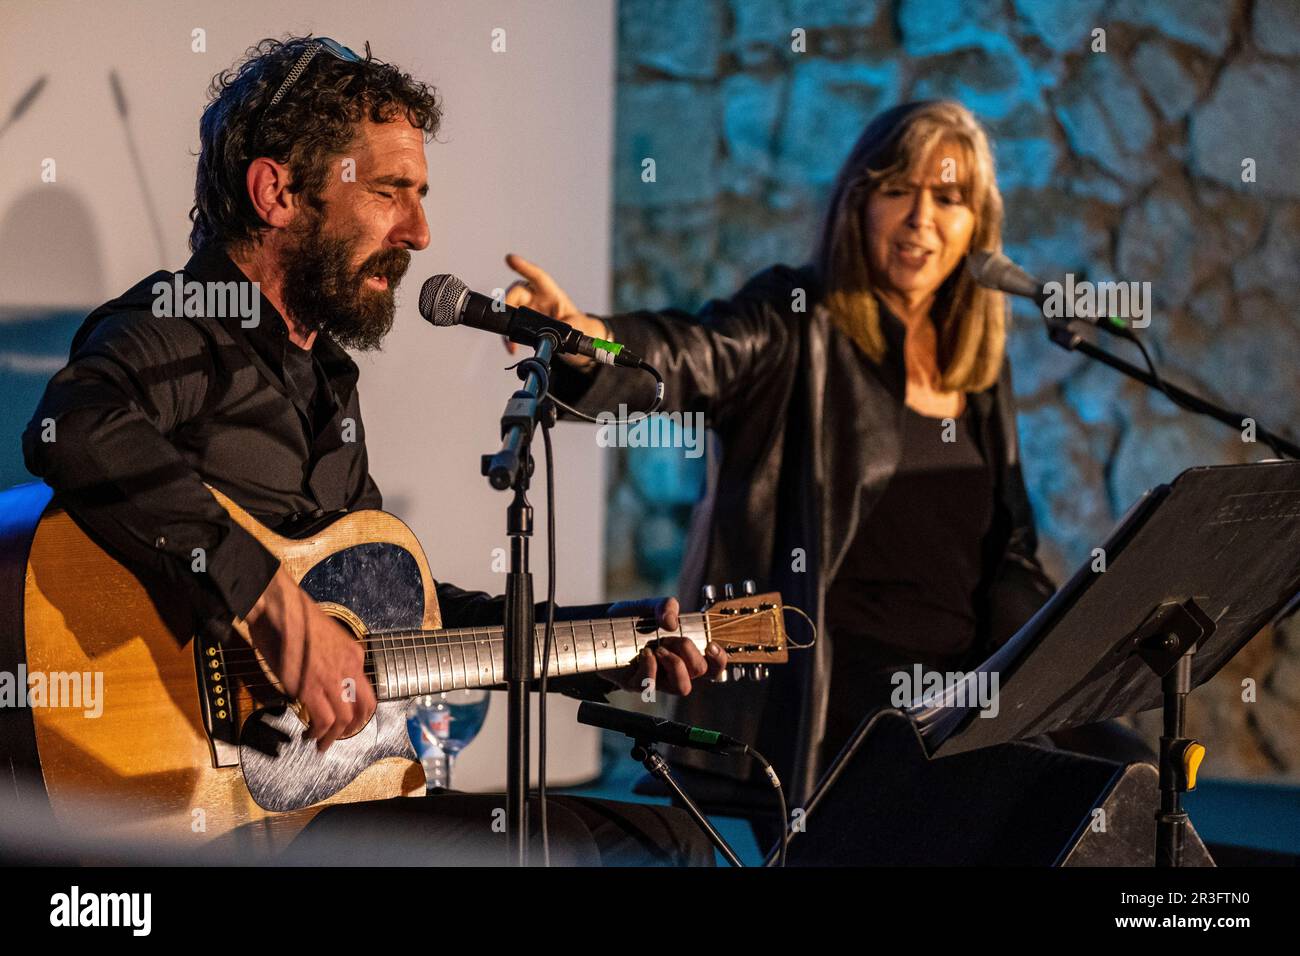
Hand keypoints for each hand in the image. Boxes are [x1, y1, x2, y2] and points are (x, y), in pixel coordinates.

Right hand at [243, 565, 377, 751]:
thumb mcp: (325, 638)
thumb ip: (331, 660)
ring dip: (333, 737)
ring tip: (321, 744)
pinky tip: (309, 734)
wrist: (279, 605)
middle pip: (363, 709)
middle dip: (352, 729)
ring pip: (345, 720)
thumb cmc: (294, 618)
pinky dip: (318, 732)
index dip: (359, 712)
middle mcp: (349, 667)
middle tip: (337, 738)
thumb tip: (323, 678)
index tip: (347, 721)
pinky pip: (323, 719)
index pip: (367, 691)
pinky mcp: (309, 686)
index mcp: (354, 655)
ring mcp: (330, 678)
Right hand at [502, 253, 606, 368]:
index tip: (510, 259)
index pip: (538, 277)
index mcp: (553, 294)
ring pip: (510, 309)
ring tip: (511, 343)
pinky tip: (512, 347)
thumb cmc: (580, 329)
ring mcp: (529, 309)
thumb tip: (549, 337)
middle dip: (508, 303)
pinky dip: (508, 337)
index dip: (524, 267)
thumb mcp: (577, 328)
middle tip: (508, 319)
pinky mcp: (523, 321)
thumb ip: (564, 330)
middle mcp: (538, 298)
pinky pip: (511, 325)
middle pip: (517, 292)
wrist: (578, 343)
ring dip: (507, 324)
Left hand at [607, 596, 726, 695]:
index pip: (713, 666)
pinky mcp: (636, 684)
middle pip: (700, 674)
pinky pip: (651, 684)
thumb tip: (672, 622)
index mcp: (684, 653)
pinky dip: (651, 666)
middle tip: (670, 639)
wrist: (599, 629)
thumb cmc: (629, 621)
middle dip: (690, 652)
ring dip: (676, 665)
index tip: (710, 644)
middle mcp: (674, 669)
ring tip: (659, 649)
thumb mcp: (650, 606)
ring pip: (682, 688)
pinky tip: (643, 653)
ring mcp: (657, 679)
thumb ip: (665, 606)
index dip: (719, 659)